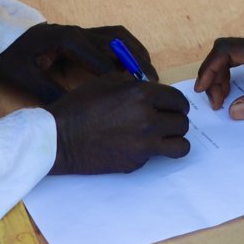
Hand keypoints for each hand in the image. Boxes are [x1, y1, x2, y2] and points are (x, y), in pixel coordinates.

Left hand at [0, 22, 156, 104]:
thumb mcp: (25, 78)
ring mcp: (81, 31)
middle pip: (115, 41)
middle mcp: (77, 31)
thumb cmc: (8, 57)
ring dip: (136, 52)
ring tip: (150, 73)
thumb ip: (48, 92)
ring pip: (118, 36)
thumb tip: (74, 112)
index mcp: (64, 39)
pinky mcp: (81, 35)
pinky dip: (127, 50)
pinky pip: (112, 38)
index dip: (117, 73)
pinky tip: (134, 67)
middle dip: (136, 61)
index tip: (134, 90)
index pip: (98, 56)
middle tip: (152, 81)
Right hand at [49, 75, 188, 172]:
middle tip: (166, 121)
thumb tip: (151, 86)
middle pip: (182, 122)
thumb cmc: (79, 107)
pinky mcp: (137, 162)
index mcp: (141, 95)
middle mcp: (148, 119)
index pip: (178, 100)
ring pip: (180, 145)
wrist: (60, 139)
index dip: (178, 103)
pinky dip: (153, 152)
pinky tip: (139, 146)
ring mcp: (144, 143)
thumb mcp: (106, 82)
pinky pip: (158, 156)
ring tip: (164, 138)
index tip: (174, 107)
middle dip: (176, 120)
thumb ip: (133, 83)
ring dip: (175, 140)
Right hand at [195, 35, 243, 117]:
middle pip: (224, 51)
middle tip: (214, 102)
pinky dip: (232, 74)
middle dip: (212, 75)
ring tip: (222, 100)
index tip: (203, 91)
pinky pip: (243, 58)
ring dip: (222, 75)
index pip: (225, 51)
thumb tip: (233, 111)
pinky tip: (236, 92)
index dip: (208, 69)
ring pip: (232, 54)